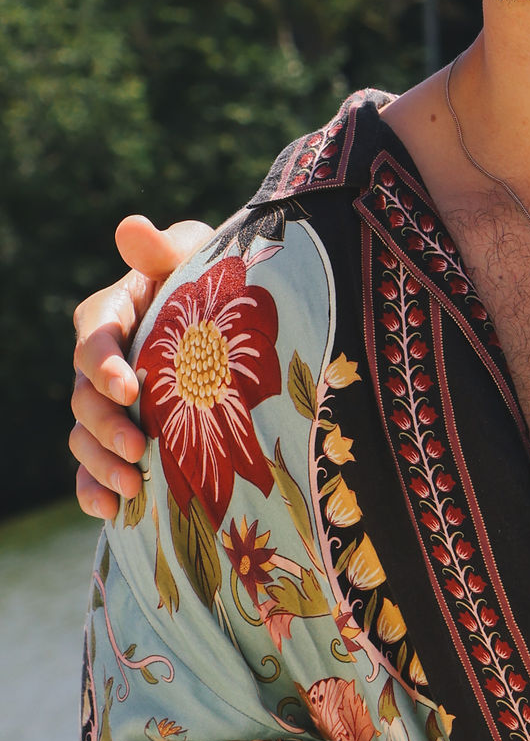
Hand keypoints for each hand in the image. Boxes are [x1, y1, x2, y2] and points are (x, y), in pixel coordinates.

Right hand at [71, 217, 213, 520]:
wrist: (234, 319)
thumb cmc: (213, 276)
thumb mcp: (198, 254)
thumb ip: (166, 248)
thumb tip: (131, 228)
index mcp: (111, 314)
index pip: (93, 340)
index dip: (104, 365)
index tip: (129, 388)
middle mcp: (101, 363)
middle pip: (85, 399)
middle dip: (106, 427)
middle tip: (138, 448)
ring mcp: (107, 404)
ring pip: (84, 439)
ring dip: (102, 466)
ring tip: (136, 487)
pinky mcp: (118, 438)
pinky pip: (91, 472)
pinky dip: (95, 493)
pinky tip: (115, 512)